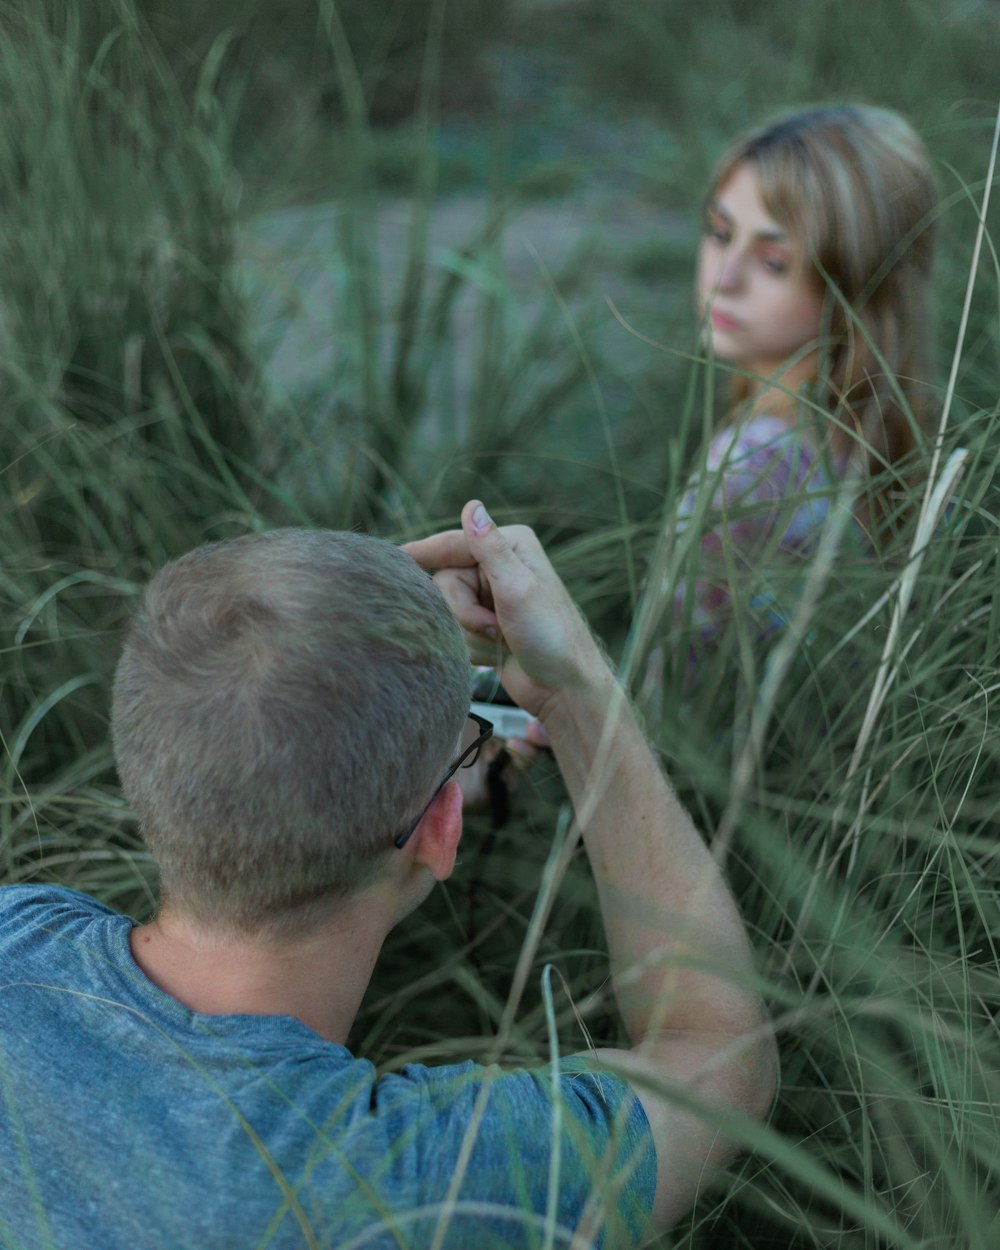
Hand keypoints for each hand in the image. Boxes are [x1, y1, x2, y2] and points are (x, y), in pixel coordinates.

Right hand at [403, 501, 604, 719]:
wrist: (562, 688)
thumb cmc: (551, 636)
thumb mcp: (517, 589)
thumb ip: (490, 549)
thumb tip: (472, 505)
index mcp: (511, 546)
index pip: (455, 543)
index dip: (426, 552)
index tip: (398, 556)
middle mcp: (500, 567)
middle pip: (446, 581)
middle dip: (465, 611)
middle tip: (494, 627)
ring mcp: (492, 597)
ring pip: (447, 608)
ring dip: (469, 630)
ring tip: (499, 640)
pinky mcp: (486, 624)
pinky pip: (455, 629)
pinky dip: (471, 645)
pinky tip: (496, 653)